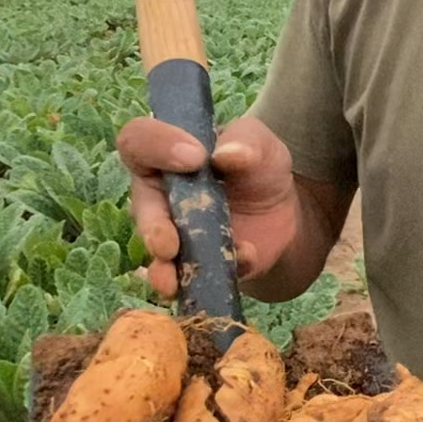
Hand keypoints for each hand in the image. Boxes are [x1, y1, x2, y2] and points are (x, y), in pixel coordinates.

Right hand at [116, 115, 296, 297]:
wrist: (284, 209)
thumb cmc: (258, 165)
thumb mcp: (260, 143)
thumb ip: (245, 140)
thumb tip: (226, 154)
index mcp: (164, 154)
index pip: (138, 141)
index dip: (157, 146)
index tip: (195, 157)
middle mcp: (158, 195)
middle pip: (140, 208)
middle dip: (153, 227)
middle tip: (168, 242)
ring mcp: (173, 234)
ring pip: (157, 254)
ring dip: (164, 268)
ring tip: (172, 281)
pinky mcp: (194, 265)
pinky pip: (198, 274)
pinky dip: (221, 270)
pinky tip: (245, 259)